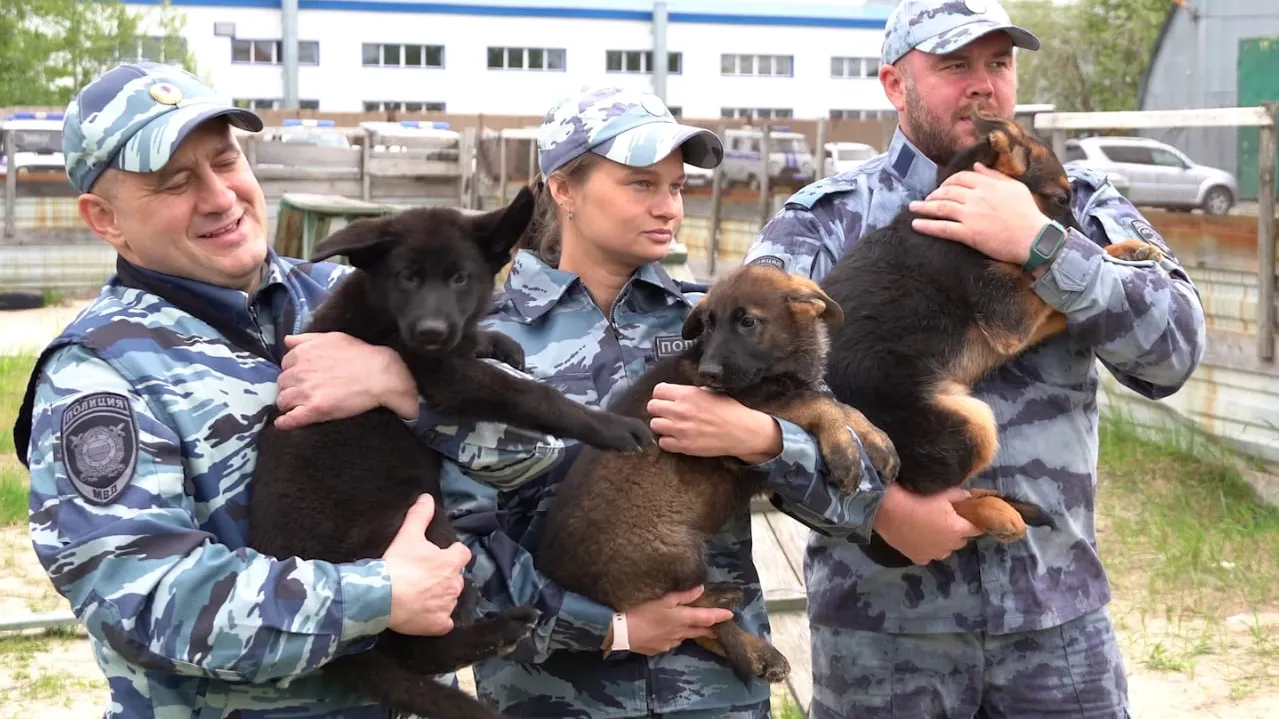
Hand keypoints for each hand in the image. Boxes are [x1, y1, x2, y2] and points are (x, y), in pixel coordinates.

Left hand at [274, 332, 418, 429]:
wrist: (379, 374)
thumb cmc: (359, 354)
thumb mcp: (332, 338)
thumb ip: (307, 338)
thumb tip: (287, 341)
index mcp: (302, 353)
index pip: (285, 365)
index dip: (293, 371)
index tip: (302, 376)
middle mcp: (300, 372)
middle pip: (282, 383)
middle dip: (290, 387)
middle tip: (303, 391)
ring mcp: (306, 392)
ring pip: (283, 401)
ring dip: (288, 403)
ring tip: (298, 406)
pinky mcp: (314, 409)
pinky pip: (290, 419)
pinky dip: (285, 422)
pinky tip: (284, 423)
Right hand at [383, 494, 472, 635]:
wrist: (382, 597)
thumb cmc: (398, 563)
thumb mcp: (408, 534)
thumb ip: (420, 515)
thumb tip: (427, 497)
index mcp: (451, 562)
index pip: (463, 554)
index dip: (453, 553)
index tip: (442, 555)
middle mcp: (454, 584)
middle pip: (456, 578)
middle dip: (445, 577)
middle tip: (425, 577)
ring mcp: (447, 606)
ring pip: (450, 600)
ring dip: (440, 597)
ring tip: (422, 596)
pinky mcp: (439, 625)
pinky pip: (444, 623)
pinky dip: (438, 621)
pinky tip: (426, 617)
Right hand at [603, 586, 734, 655]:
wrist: (622, 633)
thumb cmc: (643, 611)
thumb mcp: (663, 599)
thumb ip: (683, 595)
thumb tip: (701, 589)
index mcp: (682, 619)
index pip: (707, 618)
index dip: (719, 616)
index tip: (731, 615)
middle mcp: (680, 633)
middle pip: (699, 631)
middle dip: (709, 629)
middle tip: (718, 629)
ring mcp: (669, 643)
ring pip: (684, 638)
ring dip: (689, 633)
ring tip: (690, 628)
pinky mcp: (658, 649)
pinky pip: (670, 643)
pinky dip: (672, 637)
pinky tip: (665, 633)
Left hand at [646, 383, 781, 463]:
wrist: (742, 432)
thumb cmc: (729, 410)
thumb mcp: (710, 392)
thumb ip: (691, 392)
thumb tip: (677, 394)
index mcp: (687, 394)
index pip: (658, 390)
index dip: (661, 394)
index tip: (666, 399)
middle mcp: (680, 410)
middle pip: (652, 407)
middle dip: (658, 408)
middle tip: (667, 412)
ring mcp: (680, 429)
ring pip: (654, 425)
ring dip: (661, 424)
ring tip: (671, 425)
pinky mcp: (683, 446)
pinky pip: (663, 443)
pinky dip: (668, 440)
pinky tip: (676, 438)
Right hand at [872, 484, 982, 564]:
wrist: (887, 510)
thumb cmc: (917, 498)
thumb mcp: (942, 493)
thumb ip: (959, 495)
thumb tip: (969, 497)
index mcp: (957, 529)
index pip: (976, 529)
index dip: (975, 523)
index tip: (971, 517)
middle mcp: (948, 546)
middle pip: (961, 541)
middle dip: (958, 532)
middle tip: (948, 520)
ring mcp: (932, 554)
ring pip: (945, 550)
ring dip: (944, 542)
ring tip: (933, 531)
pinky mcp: (918, 558)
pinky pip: (928, 556)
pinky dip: (927, 549)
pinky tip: (920, 540)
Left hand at [908, 162, 1050, 265]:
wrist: (1034, 238)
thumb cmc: (1028, 213)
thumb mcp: (1014, 187)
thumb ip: (994, 175)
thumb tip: (976, 165)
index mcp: (987, 185)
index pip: (960, 177)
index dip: (947, 181)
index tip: (942, 187)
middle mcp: (976, 197)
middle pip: (947, 191)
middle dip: (933, 194)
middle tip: (926, 199)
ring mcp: (971, 215)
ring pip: (941, 207)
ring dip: (924, 207)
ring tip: (913, 208)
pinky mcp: (968, 234)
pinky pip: (942, 228)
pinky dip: (927, 226)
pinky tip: (916, 224)